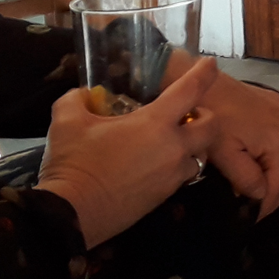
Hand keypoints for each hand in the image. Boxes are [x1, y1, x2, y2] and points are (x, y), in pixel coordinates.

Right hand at [37, 57, 222, 248]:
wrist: (71, 215)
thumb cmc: (73, 163)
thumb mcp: (67, 122)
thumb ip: (77, 100)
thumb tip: (83, 95)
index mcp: (155, 123)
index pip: (190, 90)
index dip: (202, 74)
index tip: (209, 63)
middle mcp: (173, 147)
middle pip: (211, 126)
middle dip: (205, 116)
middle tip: (187, 113)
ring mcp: (172, 174)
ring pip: (200, 154)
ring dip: (193, 145)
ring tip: (171, 142)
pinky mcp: (166, 196)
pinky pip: (182, 175)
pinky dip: (177, 166)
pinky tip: (155, 164)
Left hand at [197, 70, 278, 219]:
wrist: (206, 84)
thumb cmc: (213, 119)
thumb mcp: (224, 154)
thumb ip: (245, 179)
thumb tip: (260, 197)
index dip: (266, 207)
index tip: (250, 220)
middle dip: (276, 196)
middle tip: (256, 212)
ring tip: (261, 194)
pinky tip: (266, 169)